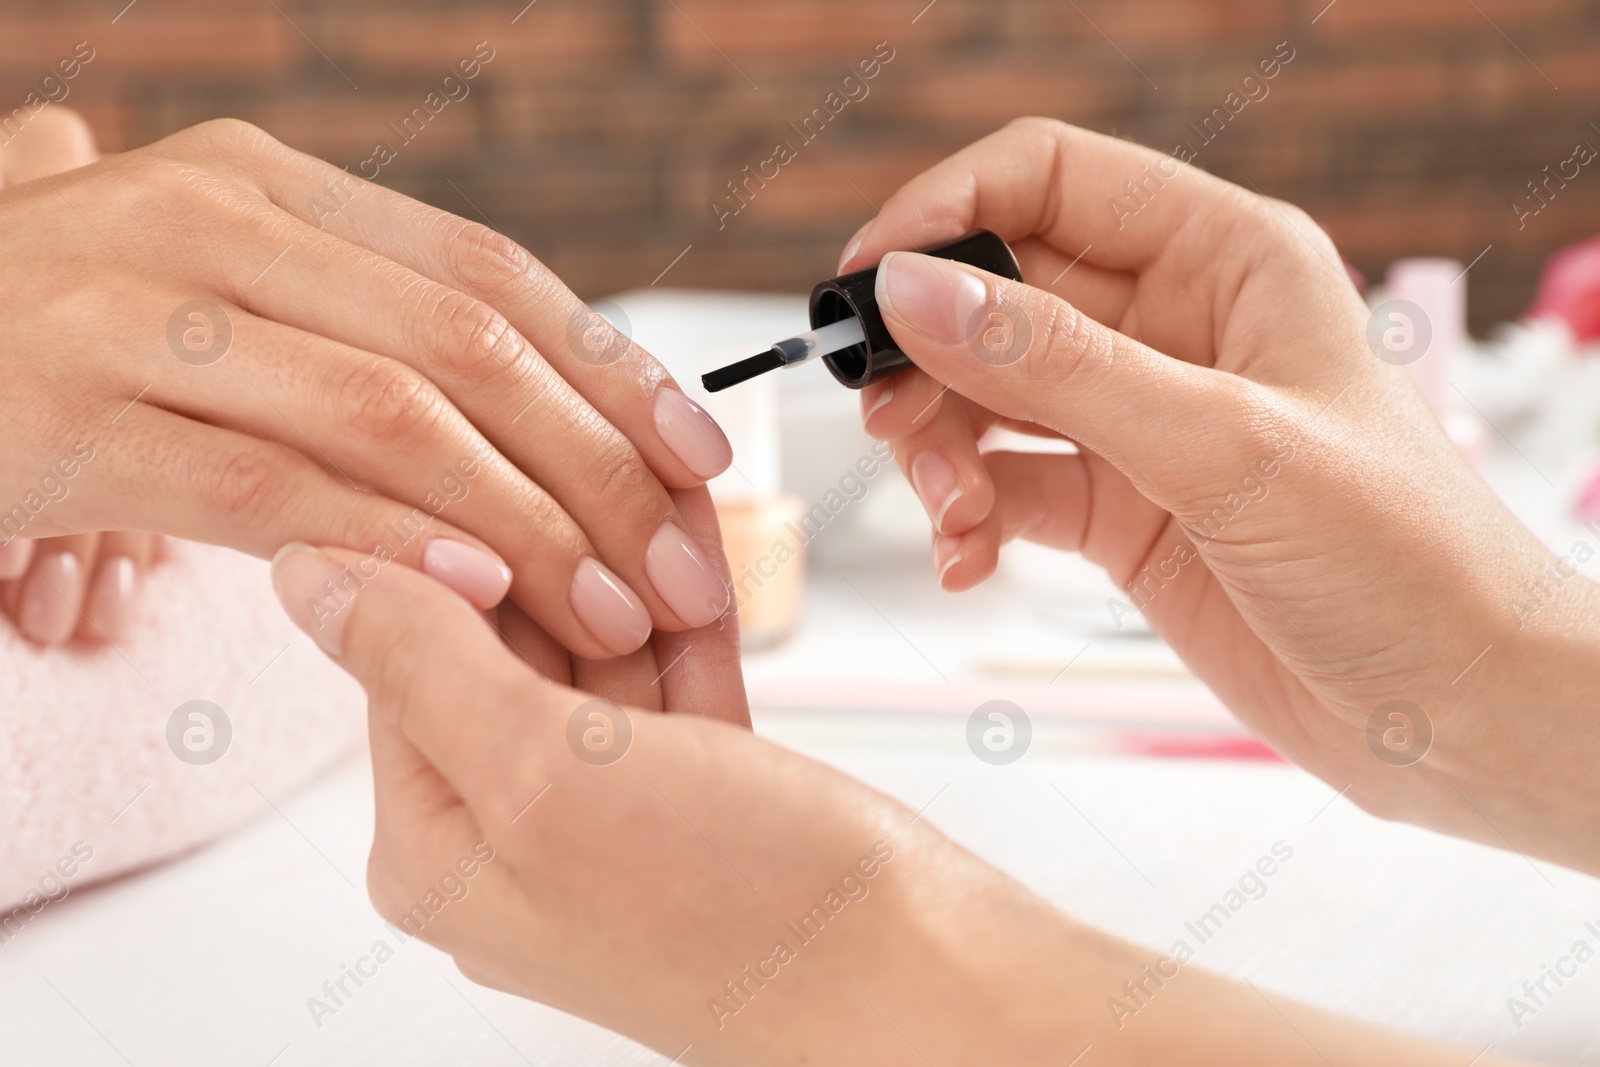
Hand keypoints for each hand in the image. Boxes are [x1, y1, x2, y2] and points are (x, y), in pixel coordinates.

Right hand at [1, 117, 733, 659]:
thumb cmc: (72, 338)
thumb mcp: (228, 296)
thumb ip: (363, 331)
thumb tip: (547, 411)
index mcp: (271, 184)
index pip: (490, 273)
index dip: (613, 369)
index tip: (701, 458)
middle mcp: (211, 220)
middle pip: (467, 350)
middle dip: (601, 471)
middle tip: (685, 568)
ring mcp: (133, 313)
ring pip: (389, 418)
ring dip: (526, 527)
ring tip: (609, 612)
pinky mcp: (74, 420)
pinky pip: (271, 488)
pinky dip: (392, 544)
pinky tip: (477, 598)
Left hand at [269, 490, 1529, 1066]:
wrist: (954, 1018)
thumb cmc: (772, 925)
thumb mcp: (565, 783)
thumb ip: (433, 666)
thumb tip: (317, 560)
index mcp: (443, 840)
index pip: (391, 636)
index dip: (446, 531)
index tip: (500, 450)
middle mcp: (509, 836)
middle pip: (494, 633)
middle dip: (561, 549)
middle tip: (632, 485)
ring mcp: (611, 817)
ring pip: (590, 642)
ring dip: (644, 574)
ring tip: (701, 539)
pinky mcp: (702, 802)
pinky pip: (669, 680)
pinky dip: (697, 624)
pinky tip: (732, 581)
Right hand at [843, 118, 1599, 873]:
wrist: (1453, 713)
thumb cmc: (1403, 558)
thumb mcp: (1221, 444)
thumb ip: (1058, 368)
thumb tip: (915, 293)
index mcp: (1225, 259)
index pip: (1050, 181)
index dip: (945, 211)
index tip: (867, 280)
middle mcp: (1173, 327)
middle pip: (997, 294)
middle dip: (929, 356)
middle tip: (893, 421)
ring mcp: (1139, 422)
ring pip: (985, 395)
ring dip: (939, 447)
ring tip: (949, 510)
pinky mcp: (1118, 510)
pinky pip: (1003, 486)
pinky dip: (965, 518)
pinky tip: (967, 558)